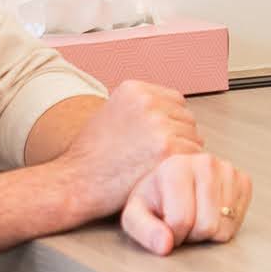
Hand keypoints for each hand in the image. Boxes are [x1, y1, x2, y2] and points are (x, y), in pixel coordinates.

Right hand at [50, 81, 205, 211]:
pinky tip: (162, 176)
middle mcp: (148, 101)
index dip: (170, 124)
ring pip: (193, 138)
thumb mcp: (111, 113)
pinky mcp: (168, 148)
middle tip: (155, 159)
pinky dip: (182, 169)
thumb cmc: (91, 156)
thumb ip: (141, 108)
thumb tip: (172, 112)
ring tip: (155, 168)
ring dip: (181, 155)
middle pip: (186, 119)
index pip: (175, 101)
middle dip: (178, 139)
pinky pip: (194, 156)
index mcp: (134, 89)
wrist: (77, 182)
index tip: (157, 141)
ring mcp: (159, 123)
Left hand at [120, 150, 253, 256]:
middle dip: (192, 234)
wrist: (173, 182)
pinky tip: (210, 212)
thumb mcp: (136, 216)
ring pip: (225, 228)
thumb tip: (165, 245)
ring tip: (195, 216)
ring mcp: (228, 170)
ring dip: (208, 231)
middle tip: (182, 222)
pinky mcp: (243, 180)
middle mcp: (205, 163)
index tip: (166, 226)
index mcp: (176, 167)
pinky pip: (239, 223)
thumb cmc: (154, 200)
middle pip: (207, 226)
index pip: (181, 222)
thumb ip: (145, 231)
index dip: (172, 235)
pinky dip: (224, 224)